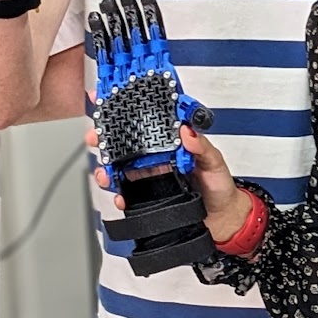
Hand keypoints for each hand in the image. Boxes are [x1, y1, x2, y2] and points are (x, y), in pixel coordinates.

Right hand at [88, 124, 250, 241]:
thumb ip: (201, 147)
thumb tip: (186, 131)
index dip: (125, 108)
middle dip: (103, 137)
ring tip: (105, 173)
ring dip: (105, 169)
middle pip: (123, 143)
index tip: (107, 97)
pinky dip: (119, 197)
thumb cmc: (220, 187)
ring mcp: (148, 177)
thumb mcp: (215, 162)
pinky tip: (121, 199)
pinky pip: (126, 195)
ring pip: (118, 168)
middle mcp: (155, 157)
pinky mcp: (146, 198)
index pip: (145, 120)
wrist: (223, 220)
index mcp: (170, 142)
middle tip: (94, 137)